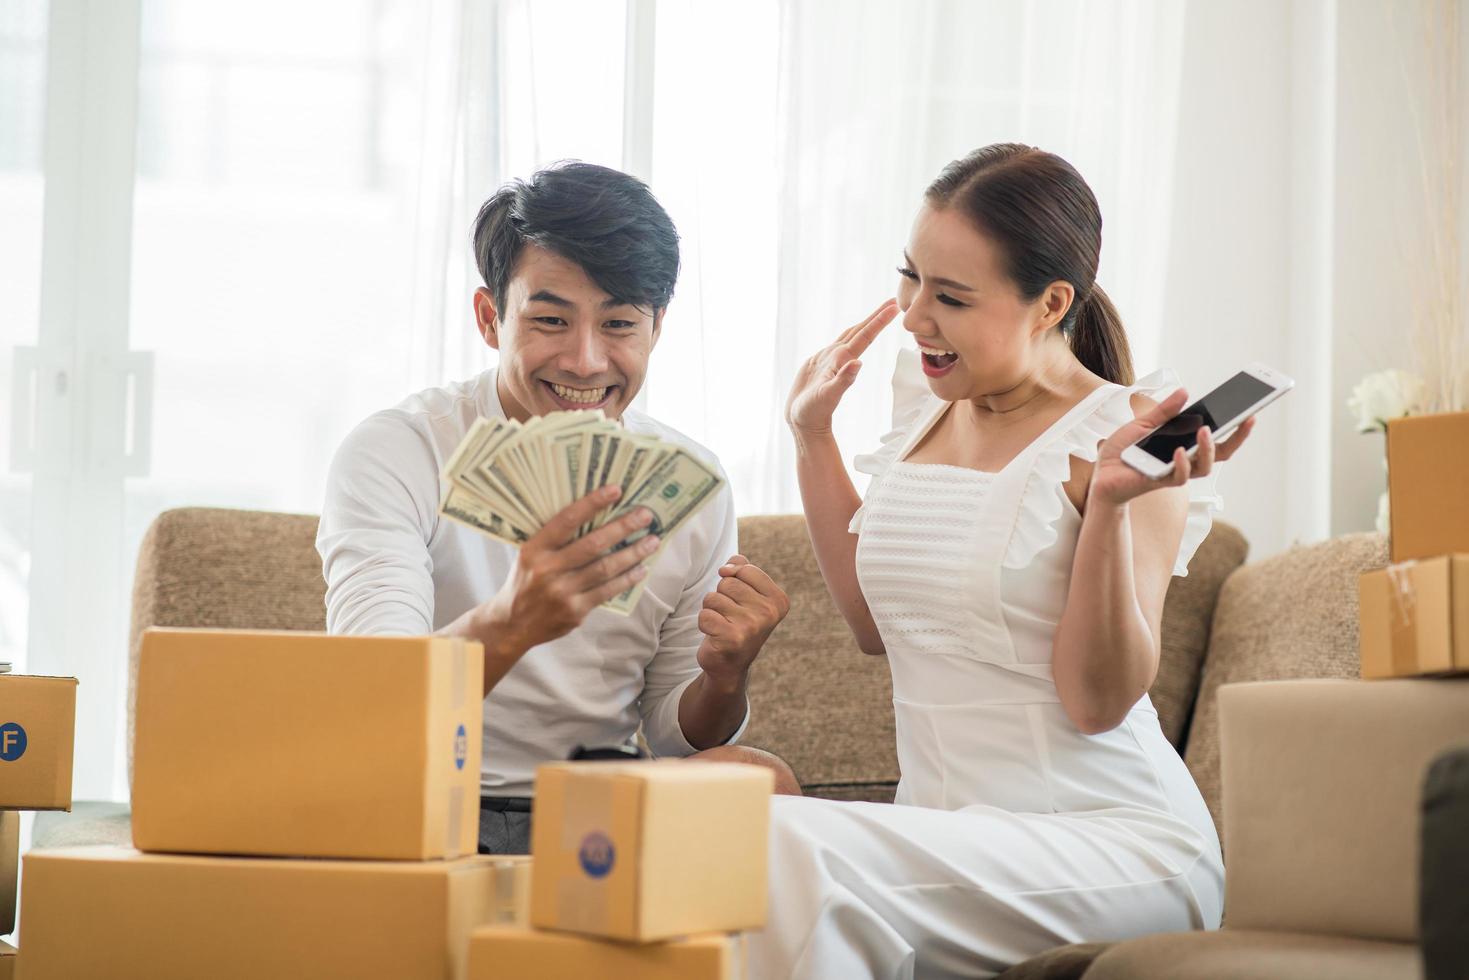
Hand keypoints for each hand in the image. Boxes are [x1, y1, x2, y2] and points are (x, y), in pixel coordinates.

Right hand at [479, 486, 660, 659]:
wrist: (512, 624)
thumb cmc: (526, 581)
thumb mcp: (529, 555)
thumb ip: (554, 540)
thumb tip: (594, 515)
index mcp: (534, 549)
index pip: (566, 520)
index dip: (592, 503)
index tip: (615, 490)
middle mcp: (547, 569)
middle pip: (593, 544)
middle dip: (623, 527)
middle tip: (645, 515)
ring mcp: (562, 592)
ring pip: (605, 568)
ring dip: (633, 553)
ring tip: (652, 541)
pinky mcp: (575, 611)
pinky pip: (607, 591)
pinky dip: (626, 579)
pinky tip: (641, 569)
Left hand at [696, 556, 789, 684]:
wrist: (730, 665)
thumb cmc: (737, 623)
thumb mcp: (747, 594)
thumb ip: (742, 569)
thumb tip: (728, 566)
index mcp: (778, 600)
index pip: (745, 569)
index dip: (734, 580)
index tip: (741, 601)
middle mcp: (769, 613)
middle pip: (727, 582)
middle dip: (721, 596)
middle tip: (730, 616)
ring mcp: (751, 626)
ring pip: (713, 597)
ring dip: (712, 610)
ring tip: (723, 624)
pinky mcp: (731, 638)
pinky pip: (704, 615)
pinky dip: (704, 623)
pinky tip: (716, 635)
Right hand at [786, 299, 898, 434]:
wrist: (803, 421)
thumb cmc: (814, 411)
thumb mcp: (828, 396)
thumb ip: (843, 380)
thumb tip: (858, 363)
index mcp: (843, 360)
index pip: (865, 336)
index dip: (879, 321)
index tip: (894, 307)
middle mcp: (840, 357)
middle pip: (861, 331)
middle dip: (877, 316)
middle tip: (893, 301)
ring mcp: (830, 359)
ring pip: (850, 335)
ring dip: (865, 322)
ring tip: (879, 311)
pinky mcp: (820, 363)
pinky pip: (837, 343)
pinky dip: (848, 334)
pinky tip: (852, 331)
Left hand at [1089, 388, 1256, 508]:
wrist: (1100, 474)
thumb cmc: (1122, 451)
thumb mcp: (1143, 424)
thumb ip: (1164, 411)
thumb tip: (1186, 392)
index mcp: (1183, 444)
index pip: (1217, 436)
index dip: (1236, 426)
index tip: (1252, 409)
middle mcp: (1185, 460)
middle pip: (1221, 453)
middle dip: (1237, 437)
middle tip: (1247, 418)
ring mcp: (1174, 472)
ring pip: (1204, 466)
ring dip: (1207, 448)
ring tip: (1205, 429)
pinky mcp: (1159, 482)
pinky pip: (1178, 476)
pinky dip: (1181, 463)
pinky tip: (1178, 450)